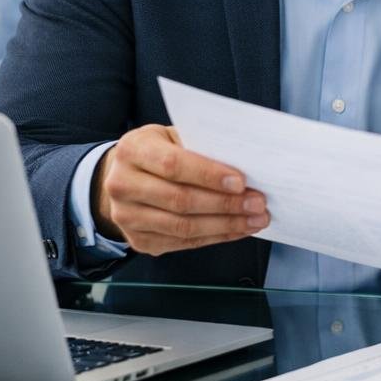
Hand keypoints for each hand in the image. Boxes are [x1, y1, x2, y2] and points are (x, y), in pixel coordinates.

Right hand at [92, 124, 267, 254]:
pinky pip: (184, 243)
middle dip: (225, 204)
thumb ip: (200, 147)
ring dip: (226, 225)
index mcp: (132, 150)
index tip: (241, 182)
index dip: (209, 175)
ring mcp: (127, 217)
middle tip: (258, 203)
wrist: (125, 176)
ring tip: (255, 219)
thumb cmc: (158, 151)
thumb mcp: (172, 136)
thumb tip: (244, 164)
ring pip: (183, 227)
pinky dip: (216, 237)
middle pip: (180, 200)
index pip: (172, 165)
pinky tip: (238, 229)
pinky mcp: (140, 241)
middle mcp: (122, 185)